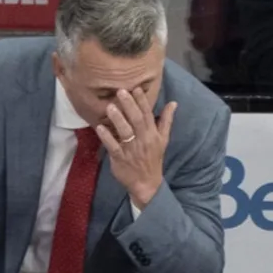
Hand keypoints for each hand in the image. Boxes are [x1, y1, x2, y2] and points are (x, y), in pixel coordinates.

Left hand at [96, 87, 174, 207]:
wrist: (147, 184)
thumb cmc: (153, 159)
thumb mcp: (163, 140)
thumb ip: (166, 120)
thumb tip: (173, 103)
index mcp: (153, 134)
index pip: (148, 114)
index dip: (142, 101)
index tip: (136, 88)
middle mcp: (143, 140)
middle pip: (136, 120)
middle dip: (129, 105)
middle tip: (120, 91)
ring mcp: (131, 150)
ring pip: (125, 132)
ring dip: (117, 119)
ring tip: (109, 107)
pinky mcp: (120, 159)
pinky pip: (113, 147)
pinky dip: (106, 137)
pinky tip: (99, 127)